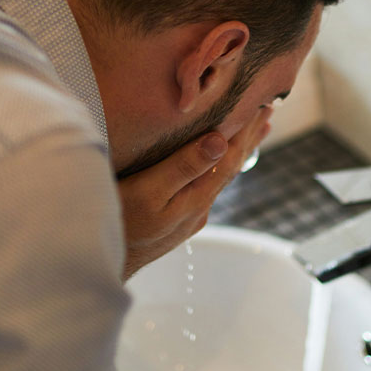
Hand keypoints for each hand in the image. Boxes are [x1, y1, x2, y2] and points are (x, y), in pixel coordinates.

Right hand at [118, 107, 272, 279]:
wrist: (102, 264)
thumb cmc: (120, 224)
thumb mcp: (148, 192)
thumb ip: (182, 167)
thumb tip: (219, 141)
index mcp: (197, 197)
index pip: (230, 158)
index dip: (246, 131)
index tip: (262, 105)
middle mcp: (200, 207)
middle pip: (231, 167)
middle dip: (249, 138)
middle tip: (267, 111)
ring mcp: (189, 215)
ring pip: (220, 176)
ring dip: (237, 152)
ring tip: (253, 134)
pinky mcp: (177, 219)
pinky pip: (206, 184)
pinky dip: (218, 165)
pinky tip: (215, 162)